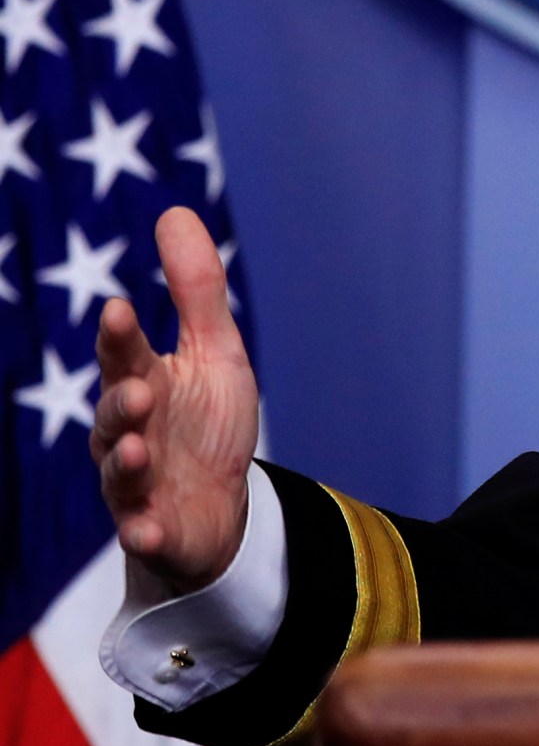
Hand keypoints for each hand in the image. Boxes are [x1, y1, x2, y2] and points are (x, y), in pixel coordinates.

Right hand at [89, 206, 262, 594]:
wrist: (214, 506)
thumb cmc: (206, 422)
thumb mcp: (215, 352)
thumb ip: (195, 290)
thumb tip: (174, 211)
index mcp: (143, 383)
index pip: (125, 356)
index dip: (119, 337)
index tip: (118, 309)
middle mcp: (130, 433)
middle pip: (118, 414)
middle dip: (123, 402)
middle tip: (138, 390)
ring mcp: (137, 484)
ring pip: (121, 473)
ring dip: (127, 461)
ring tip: (140, 449)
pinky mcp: (154, 529)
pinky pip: (143, 533)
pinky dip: (143, 532)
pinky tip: (144, 531)